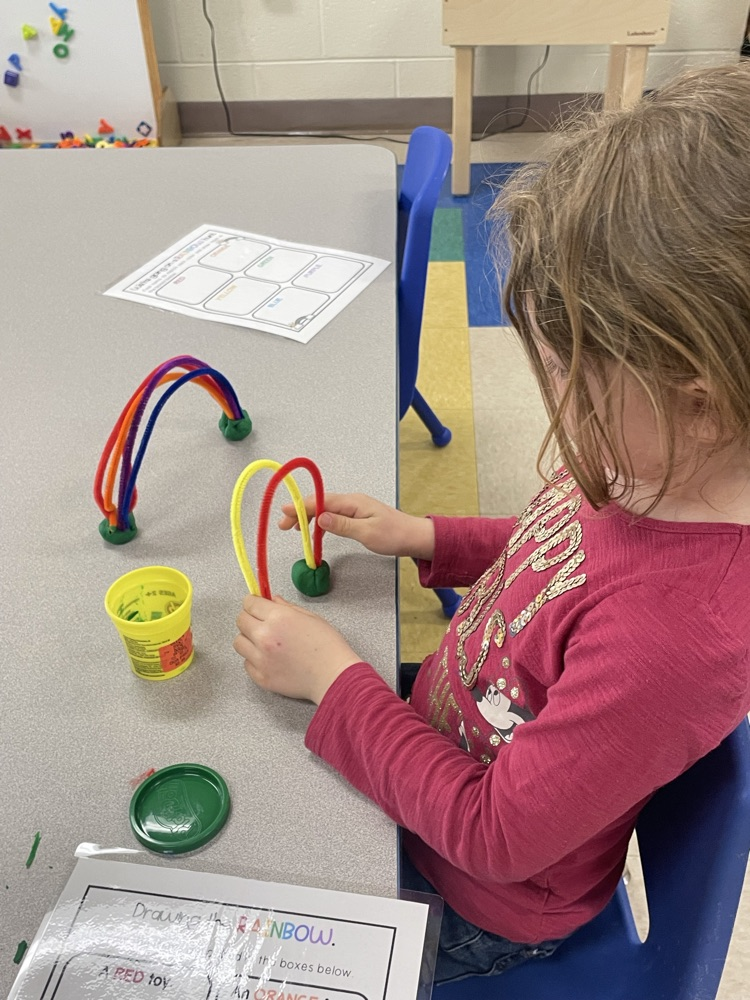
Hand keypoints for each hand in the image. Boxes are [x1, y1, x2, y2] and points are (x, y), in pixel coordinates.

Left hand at [234, 594, 361, 703]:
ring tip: (264, 643)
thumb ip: (286, 607)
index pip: (250, 603)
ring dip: (249, 639)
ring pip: (239, 642)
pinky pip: (246, 663)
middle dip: (249, 618)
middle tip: (260, 622)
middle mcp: (265, 637)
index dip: (252, 602)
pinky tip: (269, 659)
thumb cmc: (328, 647)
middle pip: (240, 620)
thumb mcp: (311, 618)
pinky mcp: (261, 677)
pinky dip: (254, 659)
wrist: (334, 677)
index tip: (255, 604)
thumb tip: (272, 600)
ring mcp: (261, 659)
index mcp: (278, 618)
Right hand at [279, 492, 434, 559]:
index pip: (320, 501)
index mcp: (353, 502)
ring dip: (307, 516)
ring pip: (324, 508)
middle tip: (283, 525)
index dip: (300, 506)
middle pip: (319, 503)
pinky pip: (332, 514)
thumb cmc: (394, 535)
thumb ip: (342, 525)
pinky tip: (313, 527)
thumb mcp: (367, 533)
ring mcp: (354, 507)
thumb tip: (320, 518)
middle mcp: (352, 501)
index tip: (285, 513)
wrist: (414, 537)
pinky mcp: (357, 515)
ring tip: (293, 528)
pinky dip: (319, 520)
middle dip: (299, 512)